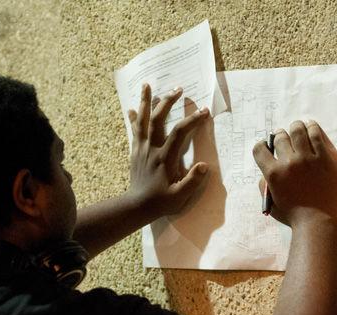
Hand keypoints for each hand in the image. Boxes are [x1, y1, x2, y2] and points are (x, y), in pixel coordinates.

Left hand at [126, 83, 209, 220]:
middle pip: (158, 119)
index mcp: (164, 158)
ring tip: (146, 84)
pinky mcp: (135, 152)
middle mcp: (151, 149)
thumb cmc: (161, 202)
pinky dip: (133, 118)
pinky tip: (131, 108)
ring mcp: (141, 149)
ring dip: (145, 102)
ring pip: (142, 121)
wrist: (136, 206)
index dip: (192, 120)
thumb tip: (205, 165)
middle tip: (178, 88)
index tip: (204, 111)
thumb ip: (192, 181)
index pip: (179, 133)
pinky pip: (134, 131)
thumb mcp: (180, 196)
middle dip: (168, 101)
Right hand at [253, 120, 336, 228]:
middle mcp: (289, 162)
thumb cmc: (294, 215)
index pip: (260, 149)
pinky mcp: (325, 157)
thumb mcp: (271, 202)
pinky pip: (316, 135)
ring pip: (297, 130)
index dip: (262, 145)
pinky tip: (311, 128)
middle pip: (280, 137)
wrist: (319, 221)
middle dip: (279, 136)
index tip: (266, 146)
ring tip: (297, 129)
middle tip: (283, 139)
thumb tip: (267, 169)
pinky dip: (311, 128)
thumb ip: (265, 184)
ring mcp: (308, 158)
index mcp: (273, 173)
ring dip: (295, 127)